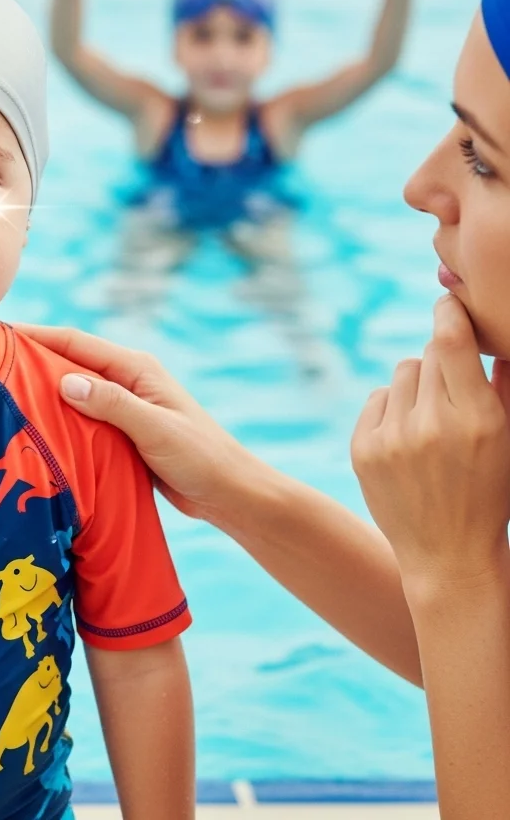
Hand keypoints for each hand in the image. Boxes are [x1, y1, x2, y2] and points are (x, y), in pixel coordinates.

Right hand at [15, 324, 254, 521]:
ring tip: (3, 389)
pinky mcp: (123, 430)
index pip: (78, 343)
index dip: (39, 335)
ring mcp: (125, 405)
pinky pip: (83, 415)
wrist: (227, 493)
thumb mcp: (155, 429)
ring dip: (44, 386)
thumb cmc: (199, 458)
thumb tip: (65, 381)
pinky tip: (36, 425)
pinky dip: (59, 414)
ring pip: (75, 388)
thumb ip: (112, 404)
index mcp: (137, 369)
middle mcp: (128, 380)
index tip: (1, 332)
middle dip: (34, 356)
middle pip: (72, 360)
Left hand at [351, 295, 509, 588]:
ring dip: (417, 386)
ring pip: (401, 373)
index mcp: (478, 420)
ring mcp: (392, 438)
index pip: (451, 340)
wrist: (448, 554)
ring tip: (432, 420)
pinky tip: (409, 439)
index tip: (448, 302)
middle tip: (453, 393)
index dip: (448, 313)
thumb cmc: (490, 492)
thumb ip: (505, 385)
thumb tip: (496, 336)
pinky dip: (393, 409)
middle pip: (426, 354)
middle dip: (441, 363)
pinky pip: (377, 399)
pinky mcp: (362, 449)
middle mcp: (431, 425)